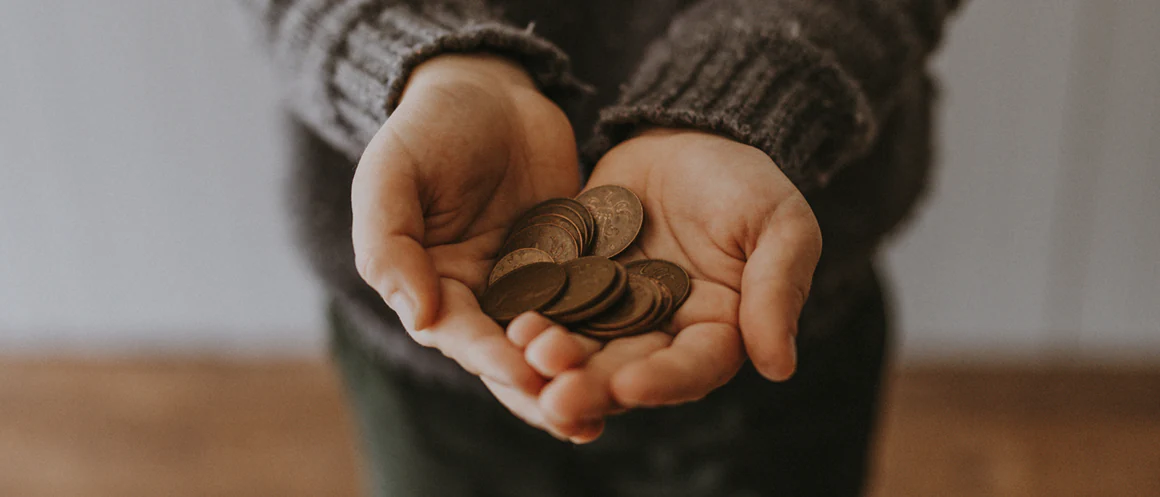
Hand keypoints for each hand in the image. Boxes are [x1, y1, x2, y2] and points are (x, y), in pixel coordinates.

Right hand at [350, 55, 578, 412]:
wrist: (487, 89)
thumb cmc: (427, 129)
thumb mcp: (391, 175)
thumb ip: (391, 245)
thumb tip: (420, 318)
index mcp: (432, 287)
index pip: (461, 335)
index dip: (490, 357)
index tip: (525, 374)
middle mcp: (482, 297)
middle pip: (512, 355)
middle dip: (542, 387)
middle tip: (578, 417)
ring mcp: (532, 283)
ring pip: (557, 339)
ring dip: (580, 373)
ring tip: (613, 404)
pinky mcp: (574, 264)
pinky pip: (593, 300)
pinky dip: (613, 328)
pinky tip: (644, 350)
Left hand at [516, 128, 822, 437]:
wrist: (684, 135)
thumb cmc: (745, 180)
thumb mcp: (779, 225)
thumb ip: (777, 290)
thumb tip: (779, 367)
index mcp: (717, 331)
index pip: (692, 368)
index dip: (662, 382)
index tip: (629, 386)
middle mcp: (660, 334)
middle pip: (626, 371)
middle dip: (592, 385)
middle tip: (555, 397)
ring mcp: (610, 311)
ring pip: (581, 347)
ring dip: (554, 360)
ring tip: (527, 356)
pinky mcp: (571, 283)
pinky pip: (549, 305)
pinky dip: (530, 317)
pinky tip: (508, 324)